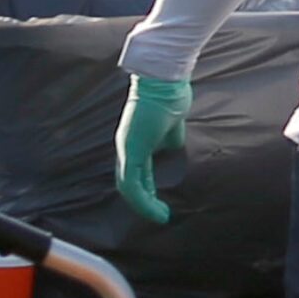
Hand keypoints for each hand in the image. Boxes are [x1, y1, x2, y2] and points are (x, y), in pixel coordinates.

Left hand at [115, 73, 190, 224]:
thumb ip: (169, 141)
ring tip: (160, 217)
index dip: (146, 191)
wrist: (166, 81)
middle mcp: (126, 146)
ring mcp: (126, 147)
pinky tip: (157, 210)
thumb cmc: (169, 97)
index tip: (160, 205)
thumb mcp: (172, 128)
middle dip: (143, 202)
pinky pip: (132, 182)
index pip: (135, 173)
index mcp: (135, 141)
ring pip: (128, 186)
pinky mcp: (131, 148)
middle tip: (160, 216)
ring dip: (144, 206)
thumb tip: (172, 151)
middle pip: (128, 182)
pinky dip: (143, 200)